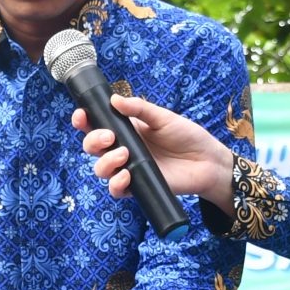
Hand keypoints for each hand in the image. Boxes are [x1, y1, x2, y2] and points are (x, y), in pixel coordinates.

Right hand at [74, 94, 236, 213]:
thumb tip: (114, 100)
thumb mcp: (163, 117)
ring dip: (105, 162)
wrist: (207, 161)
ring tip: (124, 155)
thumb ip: (140, 109)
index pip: (97, 125)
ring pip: (100, 169)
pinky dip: (116, 184)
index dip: (83, 121)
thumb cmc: (187, 136)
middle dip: (92, 141)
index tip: (81, 116)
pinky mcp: (138, 186)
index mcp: (127, 130)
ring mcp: (129, 168)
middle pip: (92, 148)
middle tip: (109, 137)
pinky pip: (116, 189)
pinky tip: (127, 176)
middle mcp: (123, 149)